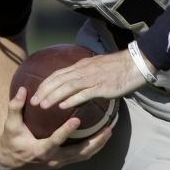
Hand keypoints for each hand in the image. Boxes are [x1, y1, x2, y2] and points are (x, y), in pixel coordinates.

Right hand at [0, 86, 112, 169]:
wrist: (9, 164)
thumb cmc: (11, 142)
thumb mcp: (10, 125)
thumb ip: (15, 107)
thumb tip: (22, 90)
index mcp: (39, 150)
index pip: (55, 141)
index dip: (66, 131)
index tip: (77, 119)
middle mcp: (52, 159)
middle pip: (78, 153)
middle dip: (94, 142)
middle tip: (107, 129)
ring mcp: (59, 163)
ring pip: (83, 157)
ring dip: (98, 145)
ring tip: (109, 131)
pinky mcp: (63, 163)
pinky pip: (81, 157)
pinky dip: (93, 148)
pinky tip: (102, 137)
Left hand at [30, 49, 149, 110]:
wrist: (136, 63)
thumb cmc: (120, 67)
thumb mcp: (99, 67)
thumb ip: (87, 75)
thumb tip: (77, 87)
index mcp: (82, 65)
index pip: (58, 74)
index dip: (45, 83)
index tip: (36, 93)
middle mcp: (84, 70)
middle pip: (59, 80)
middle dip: (44, 91)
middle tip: (33, 102)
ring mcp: (93, 78)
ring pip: (68, 86)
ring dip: (53, 96)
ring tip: (42, 106)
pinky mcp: (102, 87)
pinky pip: (84, 93)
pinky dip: (71, 100)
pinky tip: (63, 106)